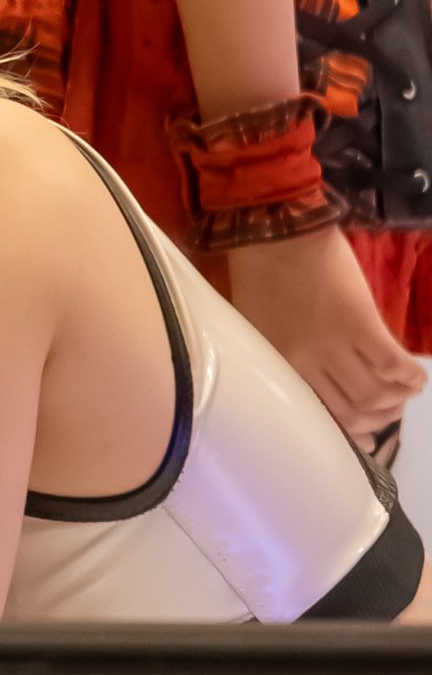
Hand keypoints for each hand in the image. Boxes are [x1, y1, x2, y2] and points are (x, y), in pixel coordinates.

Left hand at [227, 228, 423, 443]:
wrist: (275, 237)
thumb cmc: (261, 278)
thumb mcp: (260, 331)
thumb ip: (284, 357)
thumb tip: (313, 378)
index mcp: (279, 370)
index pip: (318, 414)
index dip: (347, 431)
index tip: (364, 436)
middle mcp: (306, 367)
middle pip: (351, 411)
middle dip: (377, 419)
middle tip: (391, 411)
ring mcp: (333, 347)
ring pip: (373, 394)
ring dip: (396, 401)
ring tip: (405, 393)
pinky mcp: (359, 324)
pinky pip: (390, 363)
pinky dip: (409, 376)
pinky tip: (416, 378)